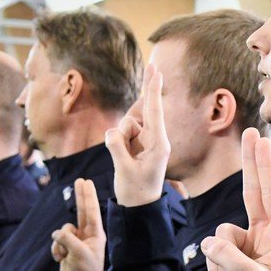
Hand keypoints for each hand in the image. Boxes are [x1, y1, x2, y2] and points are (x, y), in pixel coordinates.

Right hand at [51, 178, 106, 270]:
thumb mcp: (80, 253)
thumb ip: (68, 240)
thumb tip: (57, 233)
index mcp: (95, 234)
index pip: (91, 211)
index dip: (88, 195)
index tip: (87, 181)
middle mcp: (86, 235)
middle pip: (81, 211)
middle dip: (80, 196)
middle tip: (80, 180)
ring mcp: (76, 241)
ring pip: (62, 231)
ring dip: (60, 244)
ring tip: (65, 256)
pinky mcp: (66, 248)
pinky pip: (56, 242)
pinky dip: (56, 251)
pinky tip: (61, 260)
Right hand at [105, 64, 169, 206]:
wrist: (137, 206)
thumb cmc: (135, 190)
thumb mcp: (125, 170)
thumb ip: (117, 147)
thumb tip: (111, 132)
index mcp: (159, 145)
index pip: (154, 113)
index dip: (153, 91)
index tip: (157, 72)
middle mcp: (154, 138)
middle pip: (142, 111)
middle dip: (145, 92)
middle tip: (154, 64)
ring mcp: (144, 139)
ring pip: (125, 125)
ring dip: (119, 138)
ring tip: (125, 160)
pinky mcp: (135, 142)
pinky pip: (120, 132)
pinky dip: (116, 141)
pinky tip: (123, 157)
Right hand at [201, 129, 270, 270]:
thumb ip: (228, 257)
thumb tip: (211, 241)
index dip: (265, 167)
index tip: (262, 141)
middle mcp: (269, 235)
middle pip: (255, 192)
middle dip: (252, 164)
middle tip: (252, 131)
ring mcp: (251, 243)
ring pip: (222, 232)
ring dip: (220, 259)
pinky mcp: (235, 252)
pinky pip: (214, 247)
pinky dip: (216, 266)